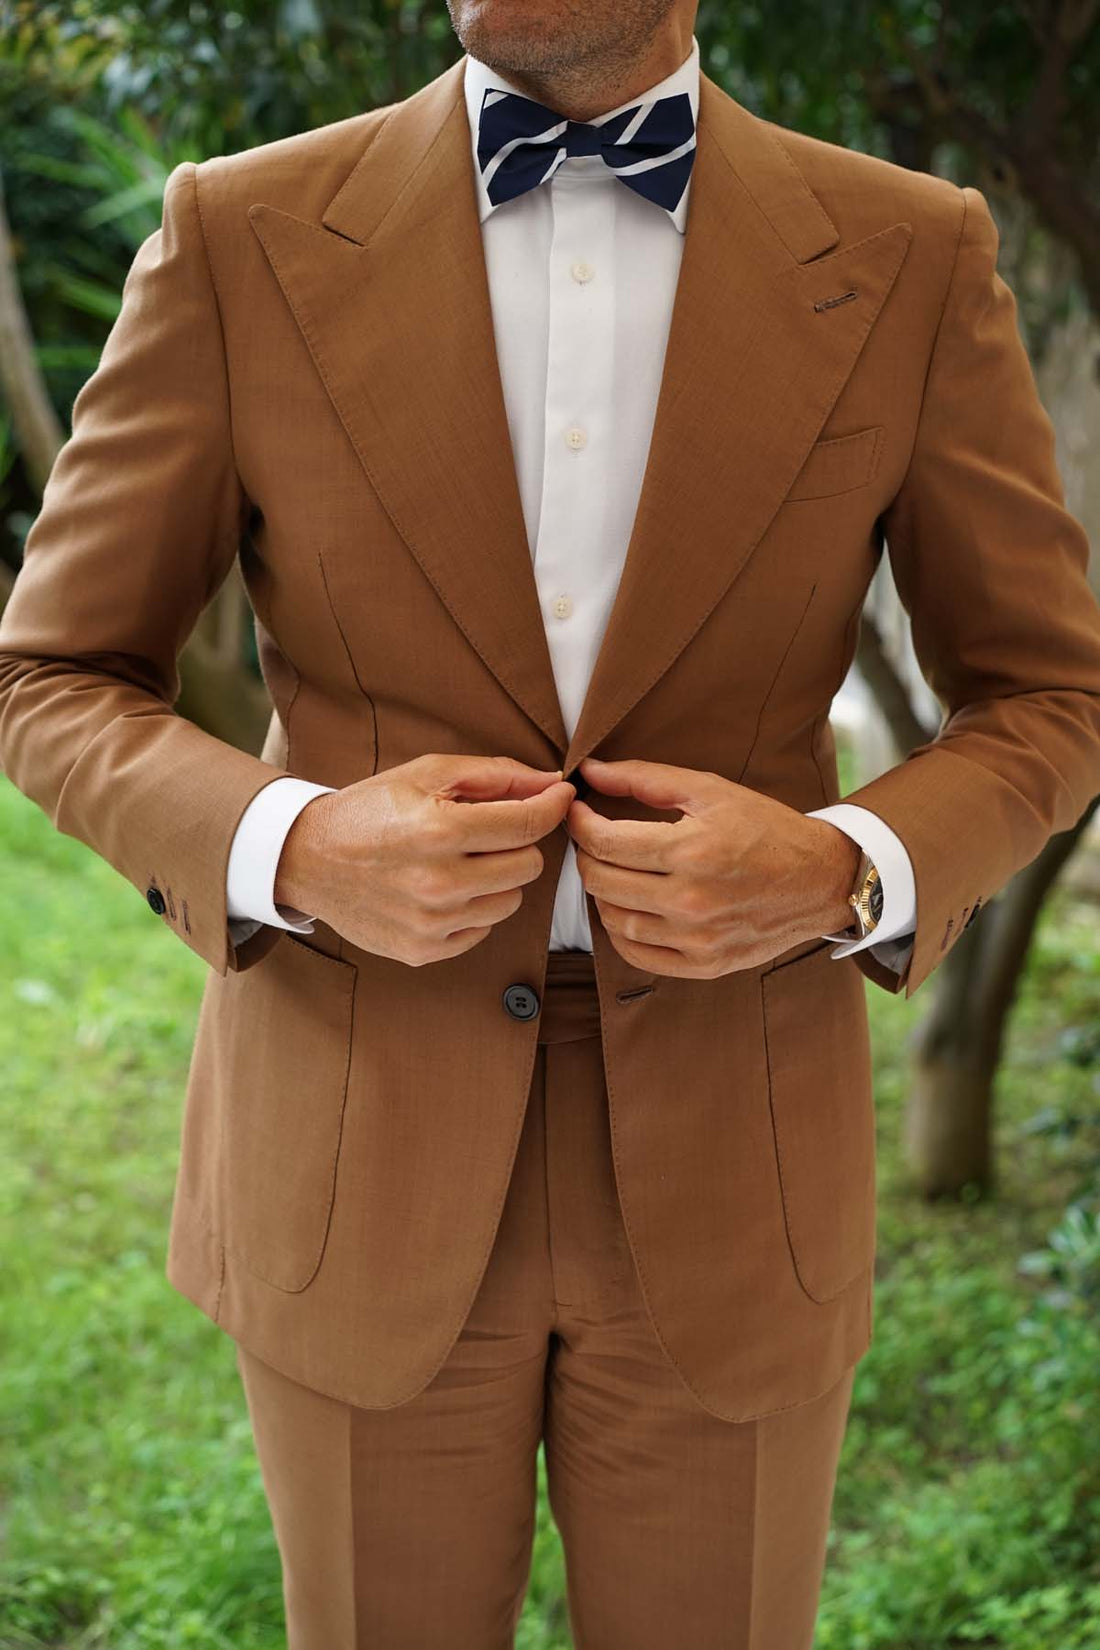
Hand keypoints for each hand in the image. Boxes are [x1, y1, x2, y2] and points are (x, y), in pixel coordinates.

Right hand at [274, 753, 574, 965]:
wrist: (307, 859)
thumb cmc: (371, 809)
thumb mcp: (427, 774)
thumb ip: (495, 775)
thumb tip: (553, 784)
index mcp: (440, 830)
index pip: (528, 824)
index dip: (553, 806)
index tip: (560, 797)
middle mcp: (438, 882)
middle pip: (529, 866)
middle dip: (516, 843)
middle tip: (485, 831)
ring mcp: (431, 922)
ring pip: (510, 900)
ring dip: (497, 878)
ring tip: (460, 861)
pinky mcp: (423, 951)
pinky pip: (482, 930)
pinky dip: (472, 908)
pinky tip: (442, 889)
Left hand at [566, 756, 861, 976]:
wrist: (822, 880)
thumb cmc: (766, 828)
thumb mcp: (710, 790)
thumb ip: (644, 778)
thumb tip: (590, 772)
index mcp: (691, 850)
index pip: (604, 842)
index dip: (579, 823)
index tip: (577, 811)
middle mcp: (691, 900)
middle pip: (601, 881)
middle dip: (586, 854)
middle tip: (593, 838)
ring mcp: (697, 939)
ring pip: (613, 920)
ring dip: (601, 892)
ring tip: (612, 869)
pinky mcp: (704, 965)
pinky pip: (637, 955)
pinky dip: (620, 931)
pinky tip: (628, 907)